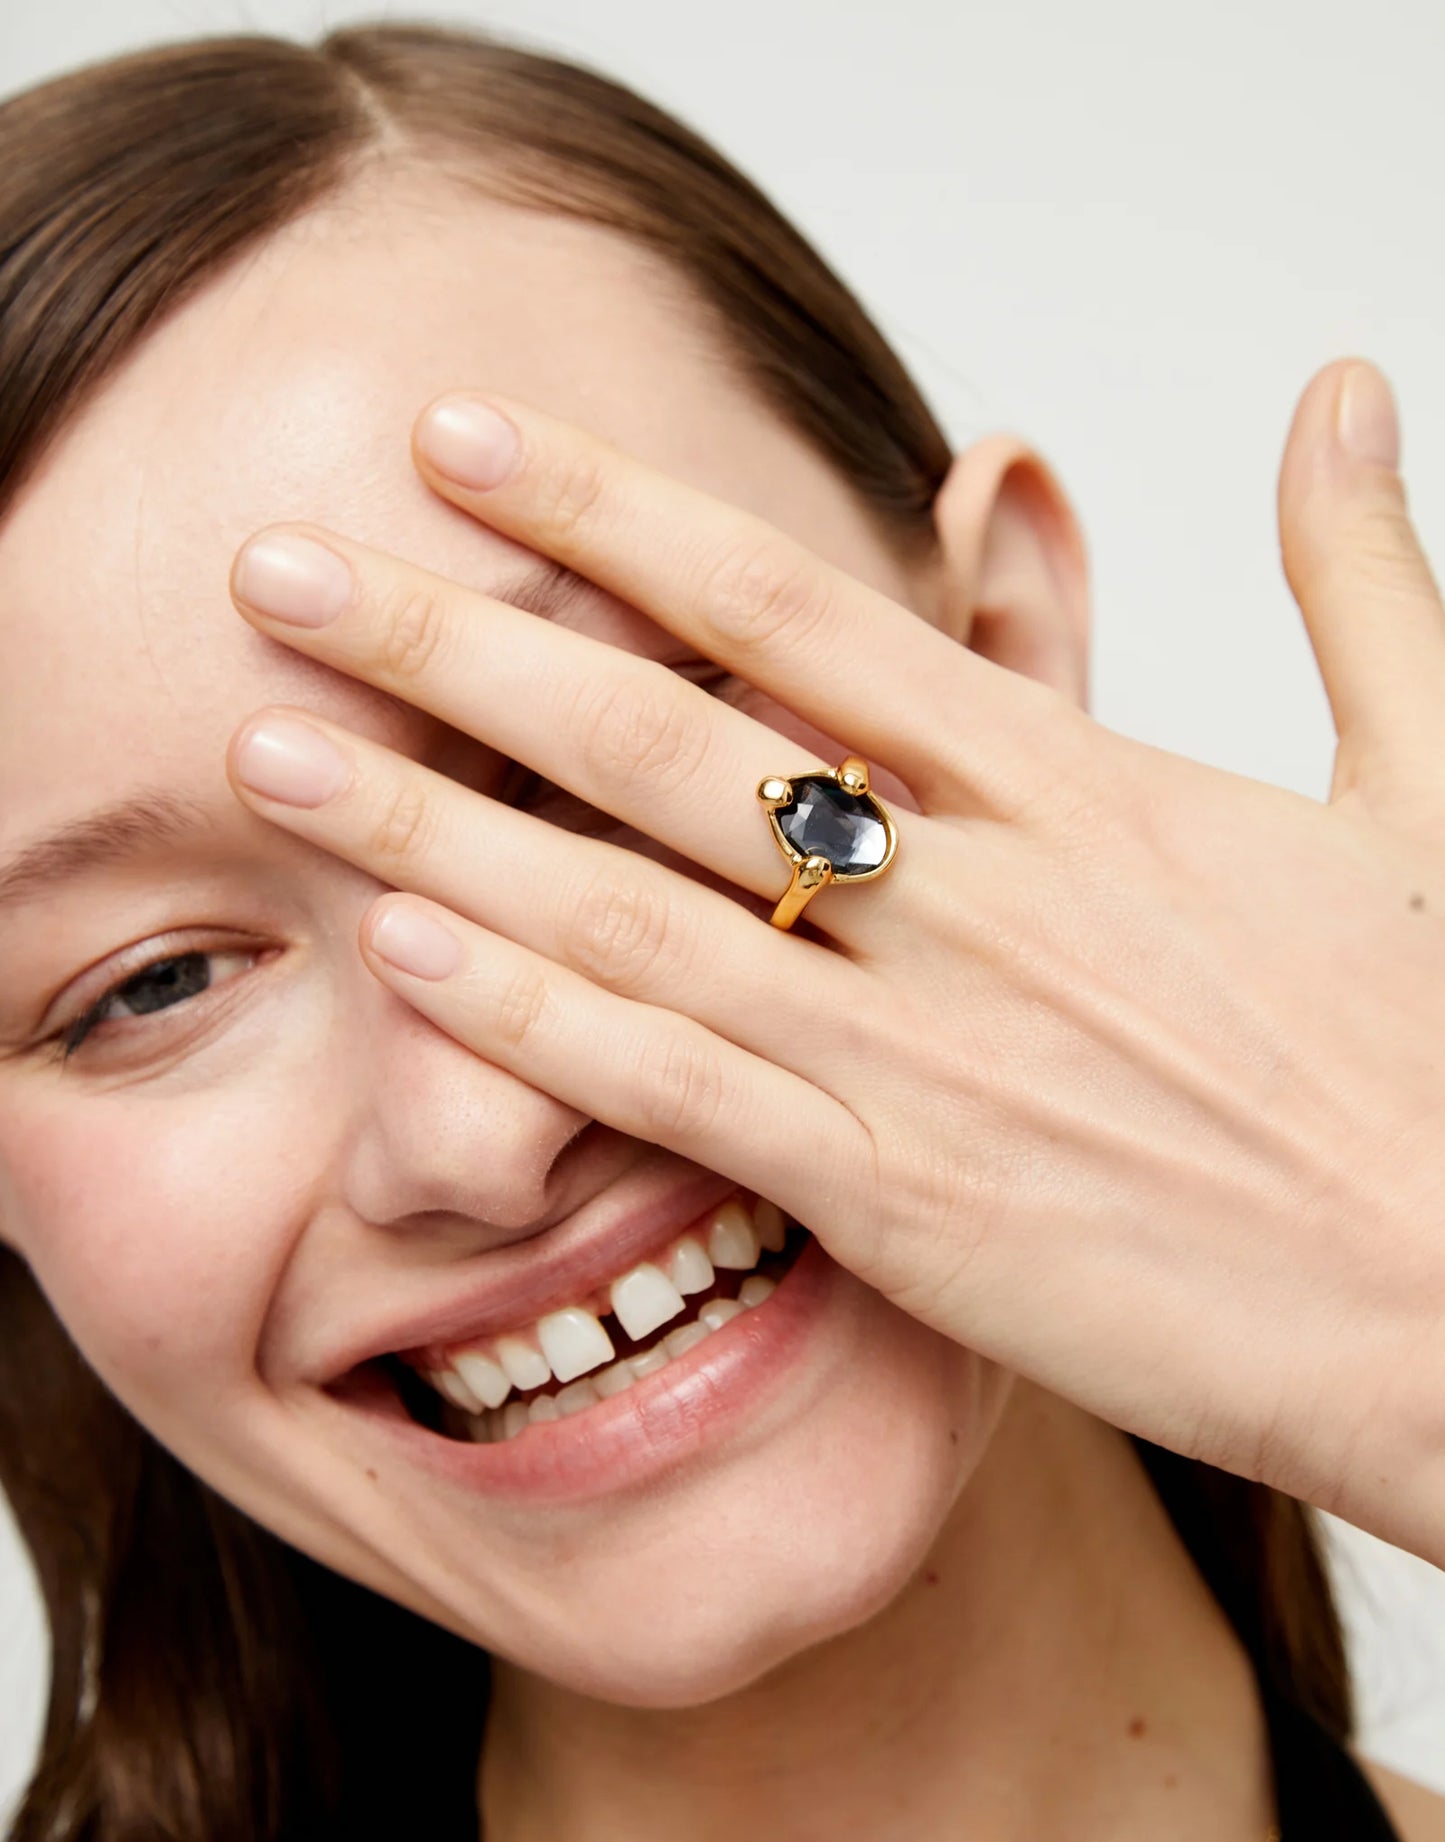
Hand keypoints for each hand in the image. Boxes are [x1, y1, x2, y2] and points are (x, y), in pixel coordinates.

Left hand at [225, 360, 1444, 1565]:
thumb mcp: (1430, 779)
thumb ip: (1360, 578)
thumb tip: (1346, 396)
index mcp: (1080, 780)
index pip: (799, 606)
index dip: (615, 513)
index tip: (469, 447)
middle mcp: (976, 897)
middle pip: (664, 736)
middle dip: (458, 642)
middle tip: (287, 573)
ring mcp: (927, 1050)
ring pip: (629, 909)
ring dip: (432, 821)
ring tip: (275, 748)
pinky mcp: (907, 1201)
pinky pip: (678, 1092)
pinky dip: (531, 1023)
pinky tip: (404, 954)